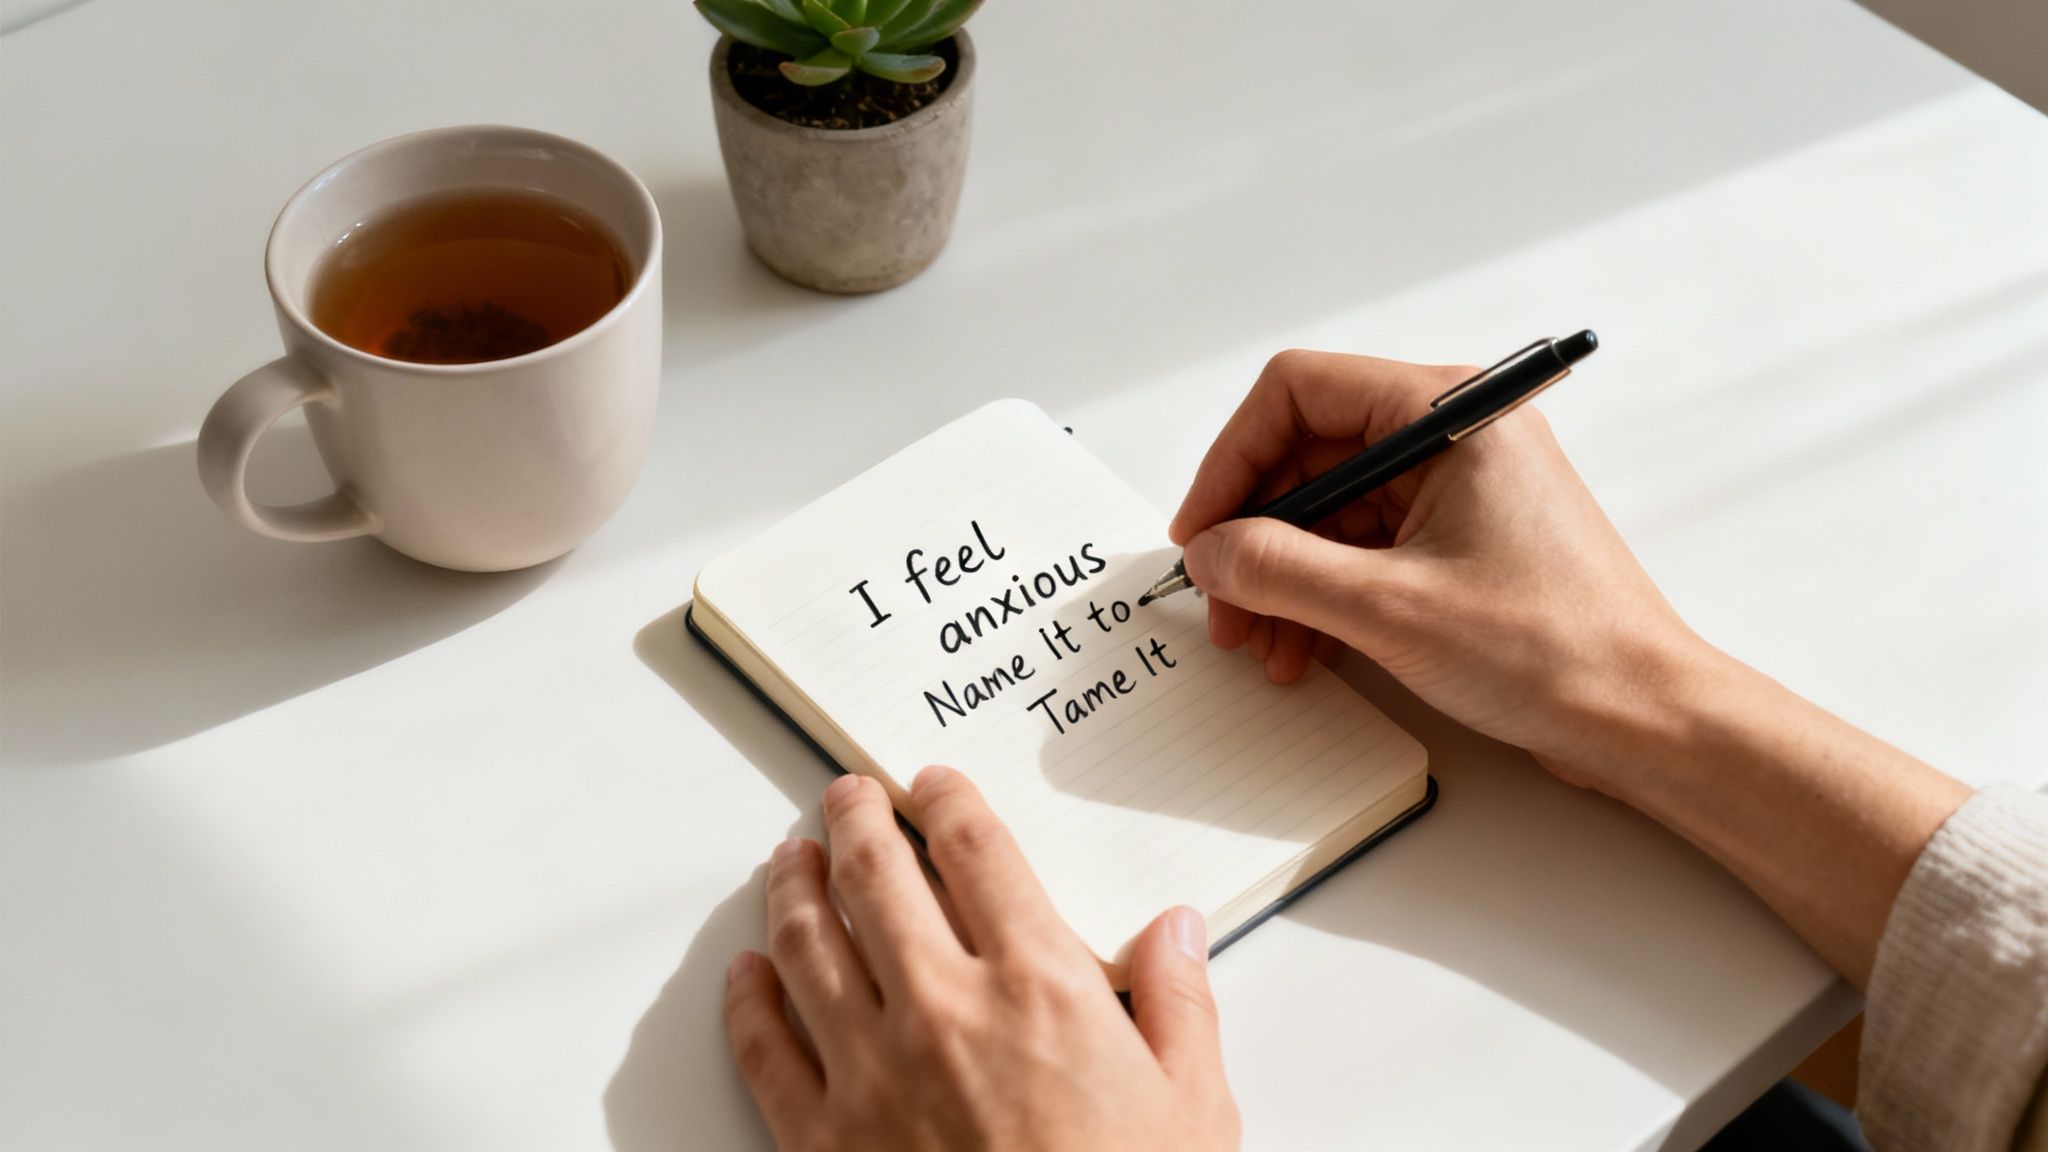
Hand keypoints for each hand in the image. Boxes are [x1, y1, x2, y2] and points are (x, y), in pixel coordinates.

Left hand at [724, 768, 1239, 1151]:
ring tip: (790, 862)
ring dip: (793, 889)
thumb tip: (1177, 931)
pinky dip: (748, 999)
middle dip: (855, 820)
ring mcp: (872, 1073)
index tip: (933, 785)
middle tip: (847, 797)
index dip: (948, 802)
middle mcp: (944, 1011)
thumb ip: (1181, 1006)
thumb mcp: (1193, 1110)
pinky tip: (748, 975)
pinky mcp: (822, 1140)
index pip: (977, 853)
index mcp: (1038, 988)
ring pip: (807, 945)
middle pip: (875, 878)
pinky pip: (764, 1048)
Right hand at [1168, 349, 1704, 791]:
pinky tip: (1301, 651)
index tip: (1200, 532)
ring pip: (1330, 511)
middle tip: (1221, 606)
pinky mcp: (1462, 543)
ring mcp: (1458, 490)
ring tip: (1260, 646)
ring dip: (1282, 577)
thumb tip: (1208, 550)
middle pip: (1309, 456)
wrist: (1642, 717)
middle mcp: (1453, 435)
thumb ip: (1279, 568)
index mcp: (1449, 413)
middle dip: (1254, 535)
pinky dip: (1322, 596)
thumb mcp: (1387, 608)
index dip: (1232, 460)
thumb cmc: (1550, 649)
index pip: (1298, 392)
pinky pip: (1364, 549)